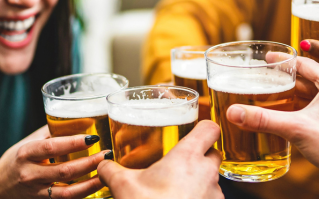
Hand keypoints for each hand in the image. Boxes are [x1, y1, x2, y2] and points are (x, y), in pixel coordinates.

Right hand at [0, 125, 105, 198]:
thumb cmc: (14, 161)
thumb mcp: (27, 143)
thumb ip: (49, 132)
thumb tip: (76, 118)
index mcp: (26, 153)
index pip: (52, 147)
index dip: (74, 142)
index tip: (93, 138)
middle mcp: (30, 173)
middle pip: (65, 170)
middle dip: (90, 163)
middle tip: (107, 155)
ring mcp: (36, 191)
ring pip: (68, 191)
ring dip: (91, 182)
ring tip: (107, 173)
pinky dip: (84, 193)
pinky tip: (97, 186)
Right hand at [97, 120, 222, 198]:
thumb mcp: (123, 186)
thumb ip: (111, 170)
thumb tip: (104, 165)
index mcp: (188, 156)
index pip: (210, 128)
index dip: (203, 127)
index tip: (193, 130)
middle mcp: (207, 173)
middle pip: (214, 153)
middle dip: (201, 155)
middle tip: (181, 161)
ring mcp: (214, 194)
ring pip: (212, 178)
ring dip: (199, 179)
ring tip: (176, 188)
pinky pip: (210, 198)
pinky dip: (199, 198)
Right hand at [225, 57, 318, 198]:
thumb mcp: (297, 129)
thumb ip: (263, 119)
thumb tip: (234, 113)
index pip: (304, 63)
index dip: (282, 60)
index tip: (266, 58)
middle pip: (307, 79)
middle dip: (284, 79)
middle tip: (263, 79)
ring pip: (312, 95)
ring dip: (292, 95)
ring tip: (270, 96)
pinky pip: (317, 110)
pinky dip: (301, 109)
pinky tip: (287, 117)